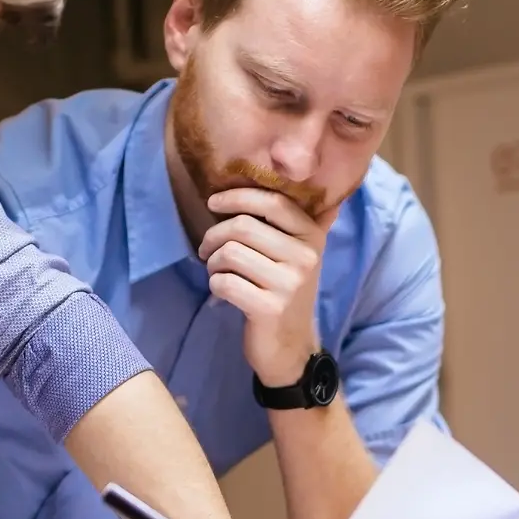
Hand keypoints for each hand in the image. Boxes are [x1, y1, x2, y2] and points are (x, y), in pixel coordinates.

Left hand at [201, 188, 340, 388]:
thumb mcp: (299, 254)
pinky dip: (215, 285)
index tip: (213, 202)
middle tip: (206, 250)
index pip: (272, 202)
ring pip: (229, 254)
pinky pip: (224, 282)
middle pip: (242, 227)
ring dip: (213, 263)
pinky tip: (224, 291)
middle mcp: (305, 257)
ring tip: (218, 272)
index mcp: (312, 236)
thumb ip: (295, 220)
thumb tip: (302, 172)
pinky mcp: (269, 308)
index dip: (237, 197)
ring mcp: (289, 284)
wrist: (292, 346)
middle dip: (214, 236)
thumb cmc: (285, 292)